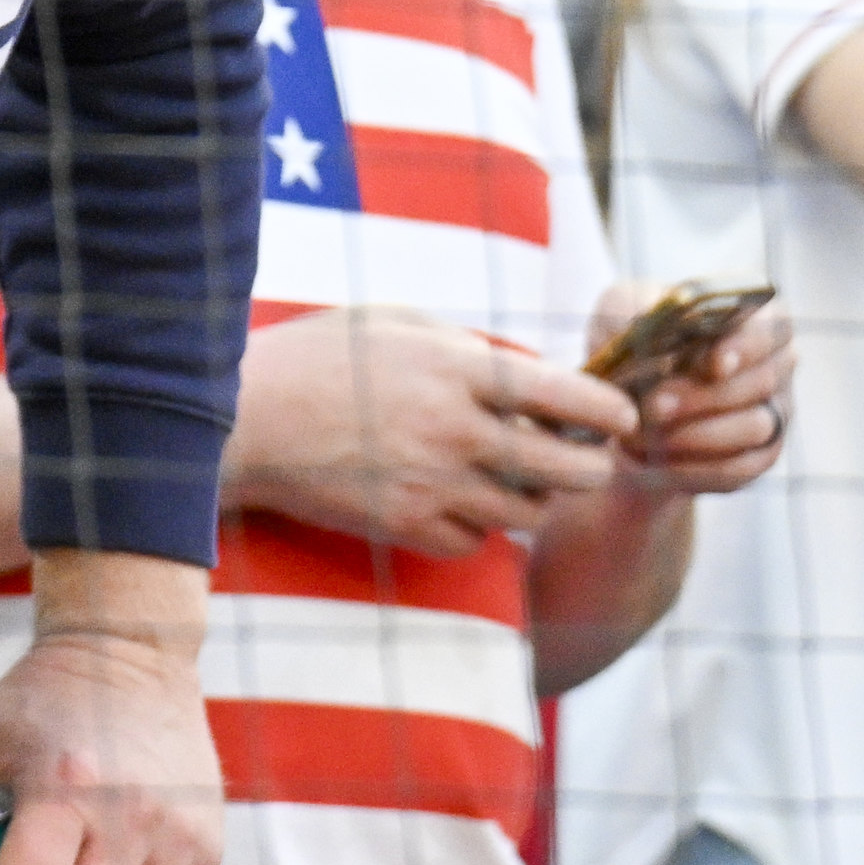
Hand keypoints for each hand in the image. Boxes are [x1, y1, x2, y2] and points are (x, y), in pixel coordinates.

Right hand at [223, 305, 629, 556]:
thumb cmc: (314, 359)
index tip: (621, 414)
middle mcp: (454, 432)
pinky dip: (478, 524)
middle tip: (580, 454)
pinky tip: (456, 499)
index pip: (567, 396)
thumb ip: (466, 347)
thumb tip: (527, 374)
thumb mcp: (393, 324)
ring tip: (513, 475)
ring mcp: (432, 486)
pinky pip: (477, 540)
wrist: (242, 420)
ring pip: (531, 511)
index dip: (610, 408)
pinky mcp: (407, 527)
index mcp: (454, 370)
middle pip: (570, 469)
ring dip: (533, 495)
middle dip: (589, 463)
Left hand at [597, 282, 794, 496]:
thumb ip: (636, 309)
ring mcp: (774, 413)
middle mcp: (777, 366)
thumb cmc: (633, 338)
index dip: (746, 347)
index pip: (772, 328)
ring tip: (643, 432)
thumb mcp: (623, 309)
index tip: (713, 364)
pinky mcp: (758, 457)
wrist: (624, 393)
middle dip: (703, 397)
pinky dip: (694, 467)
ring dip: (696, 434)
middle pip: (761, 382)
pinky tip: (655, 461)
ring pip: (754, 428)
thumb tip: (648, 332)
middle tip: (653, 405)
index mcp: (755, 319)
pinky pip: (739, 468)